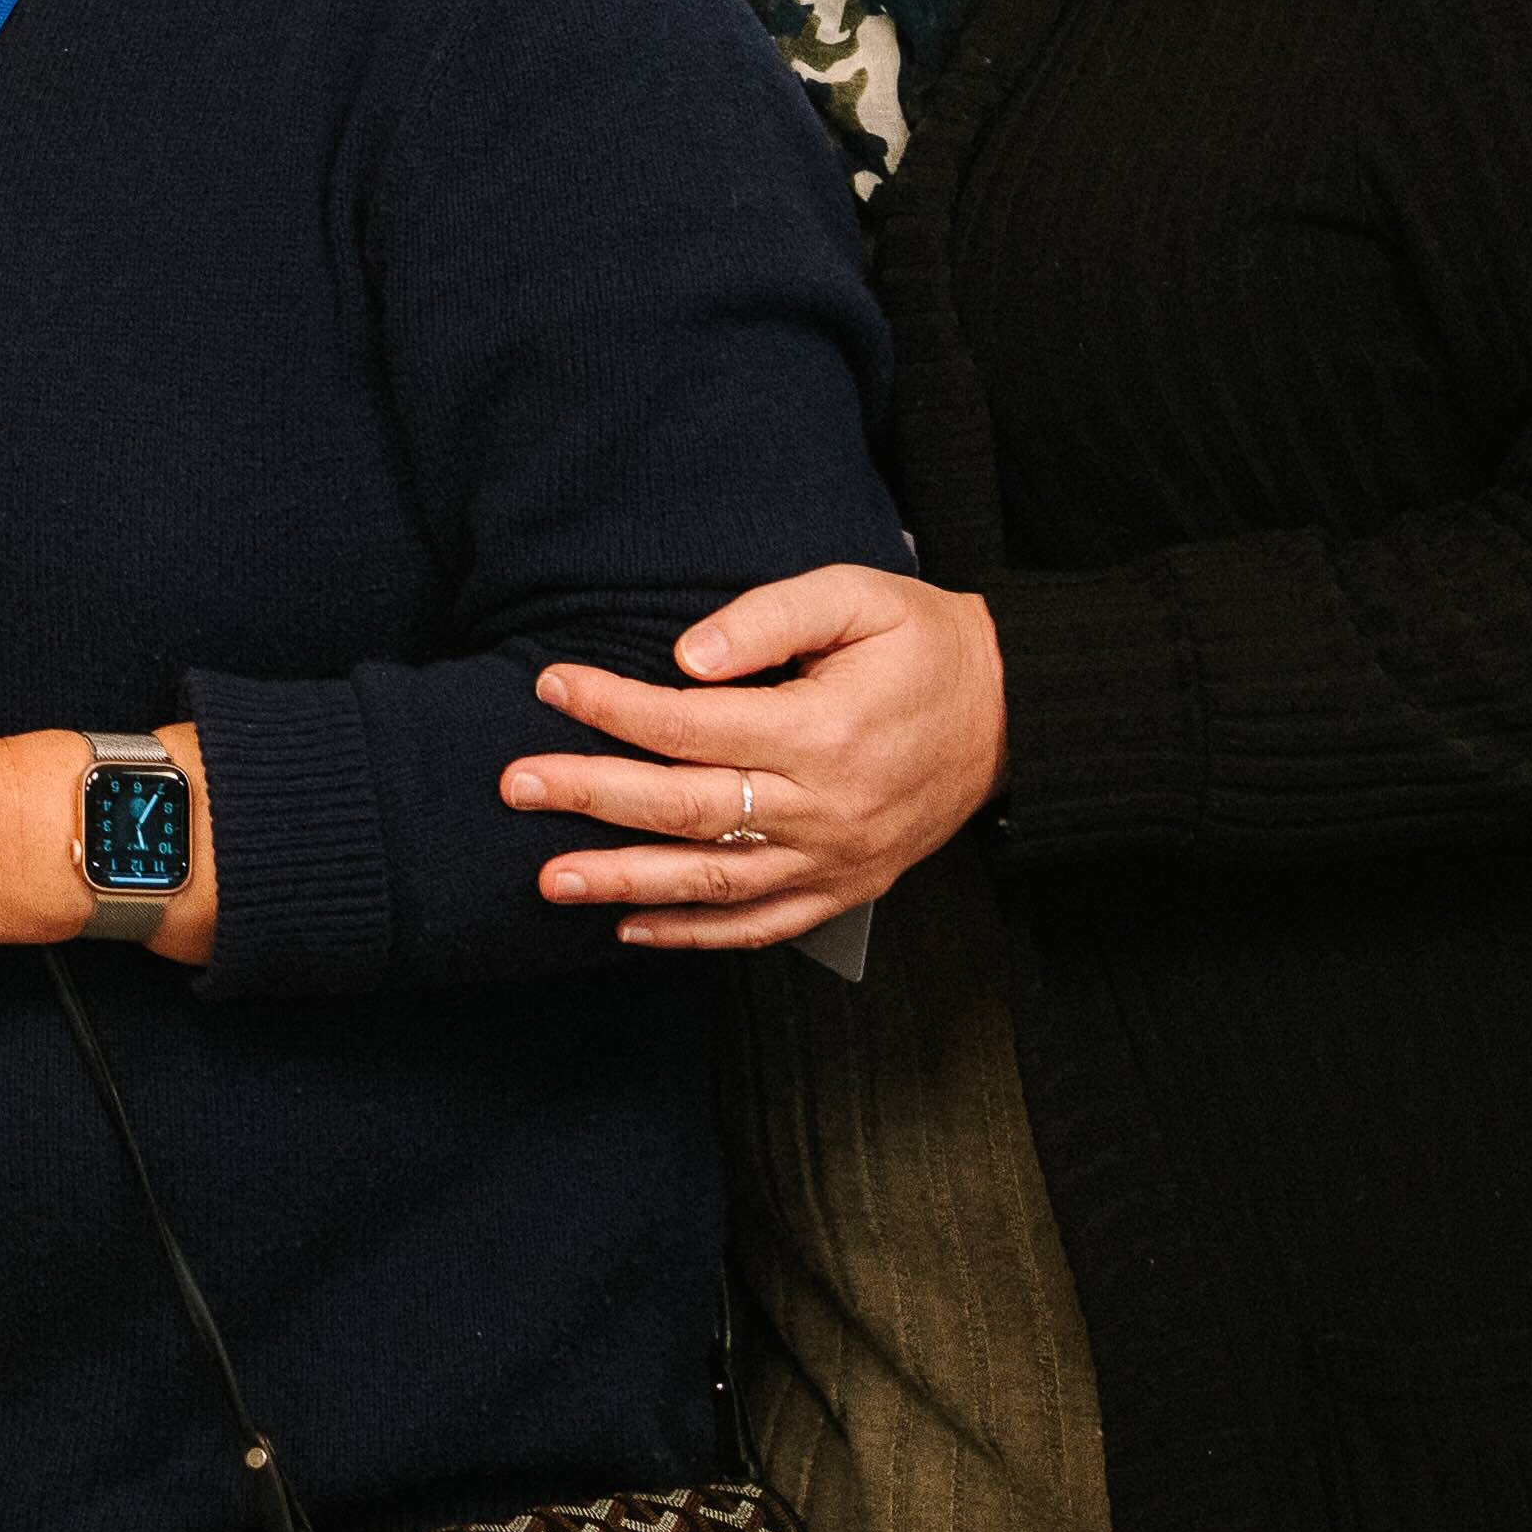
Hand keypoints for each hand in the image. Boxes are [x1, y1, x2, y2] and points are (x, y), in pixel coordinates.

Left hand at [507, 562, 1008, 949]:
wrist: (1017, 713)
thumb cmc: (923, 643)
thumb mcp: (856, 597)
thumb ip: (766, 618)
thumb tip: (684, 656)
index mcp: (822, 731)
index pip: (692, 726)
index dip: (614, 707)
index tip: (550, 685)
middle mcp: (827, 808)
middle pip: (688, 809)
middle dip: (593, 798)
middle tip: (514, 787)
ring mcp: (838, 859)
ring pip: (717, 881)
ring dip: (628, 884)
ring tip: (550, 880)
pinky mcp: (849, 888)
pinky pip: (765, 924)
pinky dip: (697, 934)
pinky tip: (632, 929)